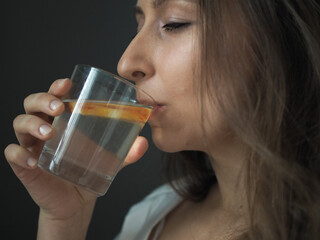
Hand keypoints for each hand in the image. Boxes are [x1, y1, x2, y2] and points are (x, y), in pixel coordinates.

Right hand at [4, 78, 148, 221]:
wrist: (77, 201)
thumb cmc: (88, 171)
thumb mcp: (109, 159)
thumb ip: (126, 152)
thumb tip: (144, 142)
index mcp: (63, 121)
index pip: (54, 96)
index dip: (56, 86)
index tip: (66, 83)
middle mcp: (45, 128)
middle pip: (32, 104)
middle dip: (42, 100)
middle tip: (58, 107)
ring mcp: (33, 145)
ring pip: (20, 124)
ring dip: (32, 124)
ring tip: (49, 132)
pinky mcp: (25, 166)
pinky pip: (13, 154)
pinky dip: (19, 154)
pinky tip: (33, 160)